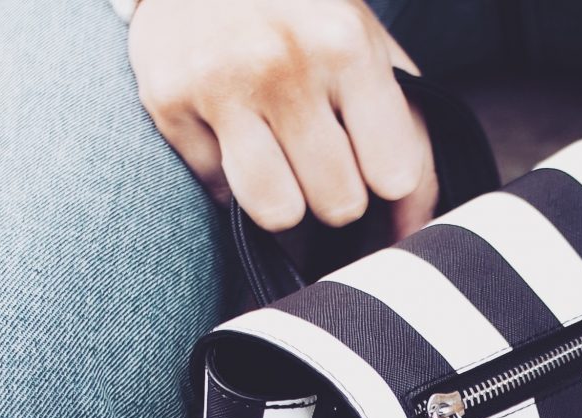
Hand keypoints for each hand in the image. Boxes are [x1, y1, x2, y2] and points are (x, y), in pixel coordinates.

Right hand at [129, 0, 438, 237]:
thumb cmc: (301, 10)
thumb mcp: (366, 44)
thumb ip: (407, 133)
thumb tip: (414, 232)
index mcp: (345, 44)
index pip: (393, 176)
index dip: (383, 175)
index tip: (367, 149)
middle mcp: (282, 63)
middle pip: (338, 204)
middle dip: (333, 188)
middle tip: (316, 146)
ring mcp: (219, 82)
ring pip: (278, 214)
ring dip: (283, 197)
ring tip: (278, 152)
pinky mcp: (167, 100)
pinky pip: (218, 192)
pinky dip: (227, 171)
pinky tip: (228, 122)